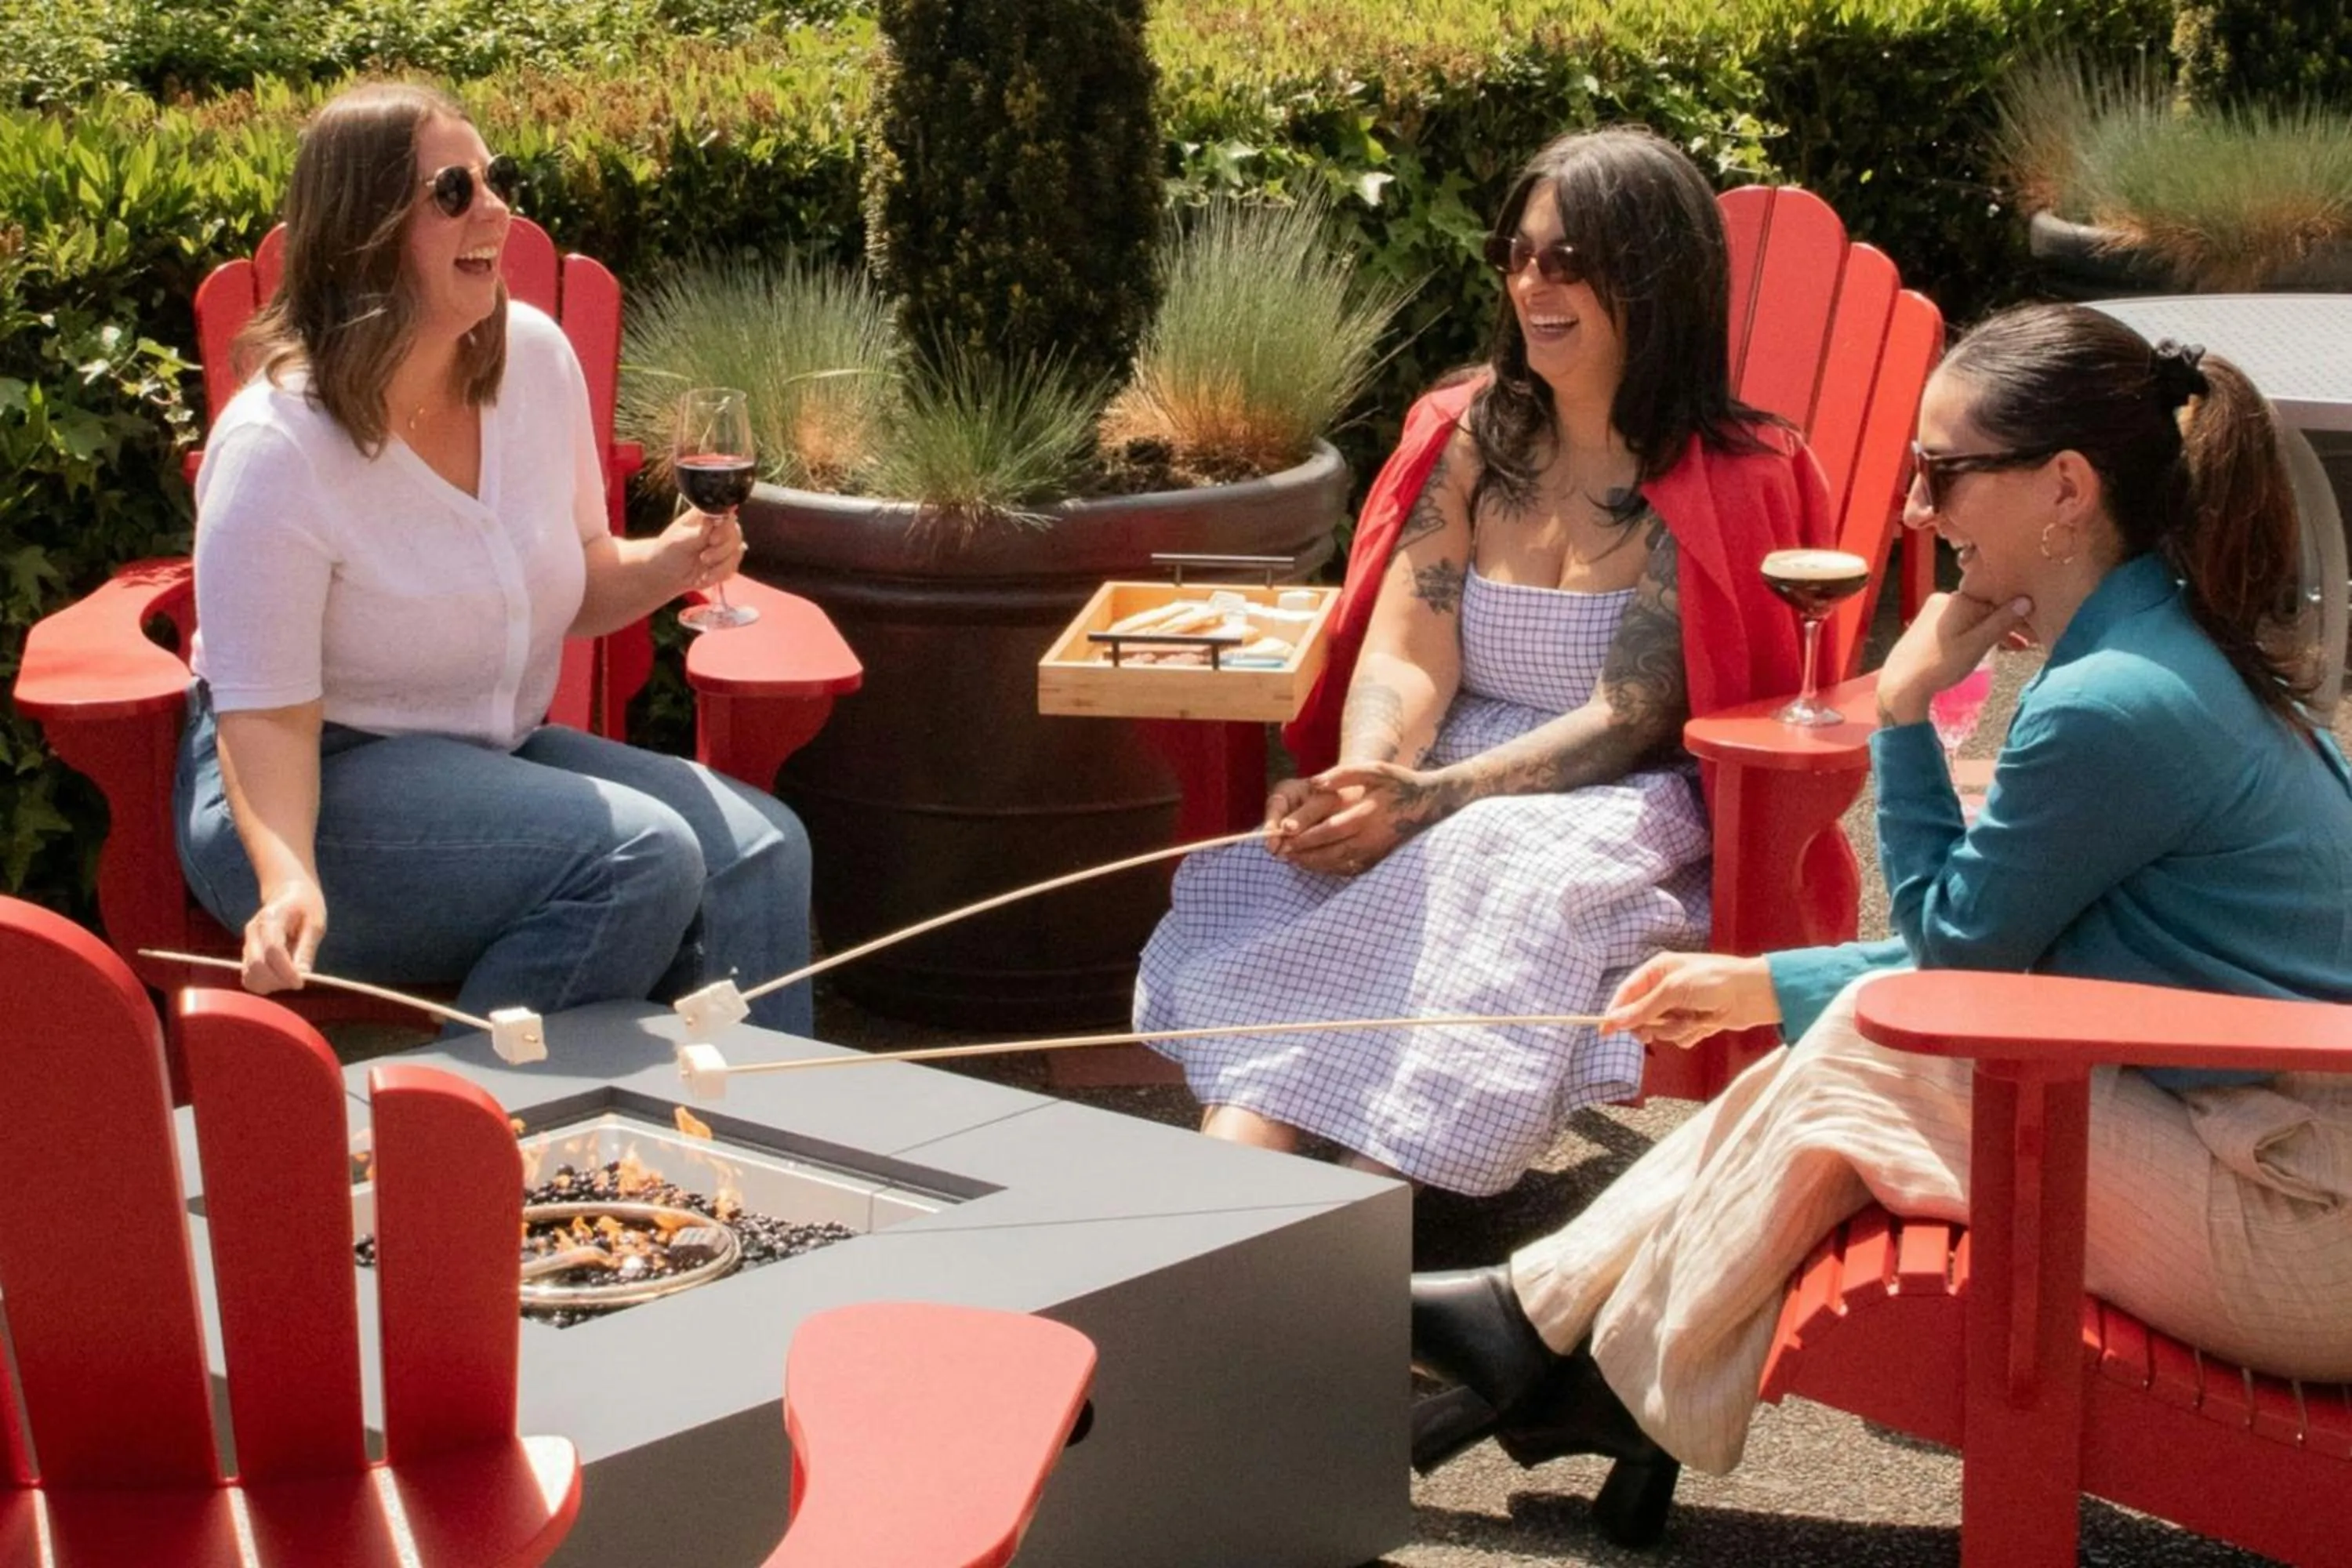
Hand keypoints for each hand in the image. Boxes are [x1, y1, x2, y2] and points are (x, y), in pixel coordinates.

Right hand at [242, 876, 325, 994]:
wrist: (287, 892)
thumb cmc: (306, 905)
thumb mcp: (315, 922)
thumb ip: (307, 948)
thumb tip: (303, 974)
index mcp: (271, 918)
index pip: (273, 951)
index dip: (286, 971)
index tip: (301, 982)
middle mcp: (253, 931)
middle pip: (257, 966)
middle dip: (279, 980)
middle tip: (298, 981)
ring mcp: (247, 943)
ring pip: (249, 975)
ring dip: (271, 984)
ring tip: (290, 978)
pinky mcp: (247, 954)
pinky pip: (249, 977)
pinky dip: (264, 984)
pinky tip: (280, 977)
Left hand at [662, 506, 746, 593]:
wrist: (667, 573)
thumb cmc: (669, 550)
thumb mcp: (680, 540)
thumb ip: (699, 531)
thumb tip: (713, 518)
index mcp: (706, 515)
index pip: (726, 514)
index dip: (724, 527)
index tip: (712, 539)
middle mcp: (719, 527)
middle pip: (735, 534)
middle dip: (721, 550)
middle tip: (704, 557)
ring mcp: (725, 544)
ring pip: (736, 552)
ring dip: (720, 564)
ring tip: (702, 568)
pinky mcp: (727, 561)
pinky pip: (733, 567)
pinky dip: (719, 574)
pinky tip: (705, 576)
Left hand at [1269, 761, 1451, 875]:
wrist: (1429, 803)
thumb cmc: (1398, 782)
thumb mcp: (1375, 770)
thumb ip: (1343, 774)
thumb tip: (1314, 783)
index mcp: (1367, 814)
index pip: (1329, 829)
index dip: (1306, 835)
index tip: (1285, 836)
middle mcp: (1371, 837)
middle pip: (1331, 850)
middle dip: (1304, 853)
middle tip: (1282, 852)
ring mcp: (1375, 851)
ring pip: (1339, 863)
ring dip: (1313, 864)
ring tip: (1292, 860)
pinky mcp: (1378, 859)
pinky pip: (1350, 869)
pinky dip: (1330, 869)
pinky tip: (1315, 864)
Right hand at [1602, 951, 1778, 1048]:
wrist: (1756, 994)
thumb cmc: (1716, 981)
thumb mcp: (1674, 991)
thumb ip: (1643, 1008)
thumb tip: (1616, 1020)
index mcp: (1658, 970)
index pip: (1627, 993)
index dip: (1616, 1012)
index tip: (1605, 1032)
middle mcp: (1667, 987)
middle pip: (1641, 1015)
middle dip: (1651, 1025)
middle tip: (1656, 1031)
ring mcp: (1681, 1005)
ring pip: (1661, 1029)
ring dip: (1675, 1030)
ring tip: (1693, 1020)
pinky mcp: (1695, 1021)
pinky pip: (1680, 1037)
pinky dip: (1689, 1035)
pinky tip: (1704, 1025)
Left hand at [1875, 591, 2030, 726]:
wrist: (1901, 684)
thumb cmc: (1940, 665)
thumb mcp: (1977, 645)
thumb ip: (2001, 622)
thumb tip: (2025, 601)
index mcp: (1958, 600)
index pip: (1996, 600)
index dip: (2016, 615)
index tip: (2032, 631)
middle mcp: (1944, 599)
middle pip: (1985, 608)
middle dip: (2006, 624)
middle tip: (2026, 643)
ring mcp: (1934, 612)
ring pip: (1973, 617)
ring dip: (1991, 631)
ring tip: (2012, 649)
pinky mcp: (1927, 625)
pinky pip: (1960, 624)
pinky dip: (1974, 634)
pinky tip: (1985, 648)